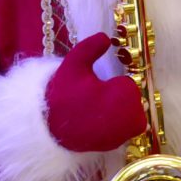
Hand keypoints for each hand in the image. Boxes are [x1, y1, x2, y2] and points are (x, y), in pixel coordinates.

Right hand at [44, 32, 147, 151]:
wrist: (47, 129)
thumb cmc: (62, 95)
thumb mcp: (74, 64)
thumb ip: (91, 47)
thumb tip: (105, 36)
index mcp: (124, 94)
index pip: (128, 85)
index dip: (113, 84)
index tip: (98, 86)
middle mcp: (131, 116)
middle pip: (133, 100)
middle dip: (118, 97)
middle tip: (95, 98)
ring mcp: (124, 133)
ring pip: (132, 115)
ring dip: (119, 111)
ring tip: (96, 110)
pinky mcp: (116, 144)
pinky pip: (124, 130)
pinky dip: (115, 125)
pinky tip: (97, 122)